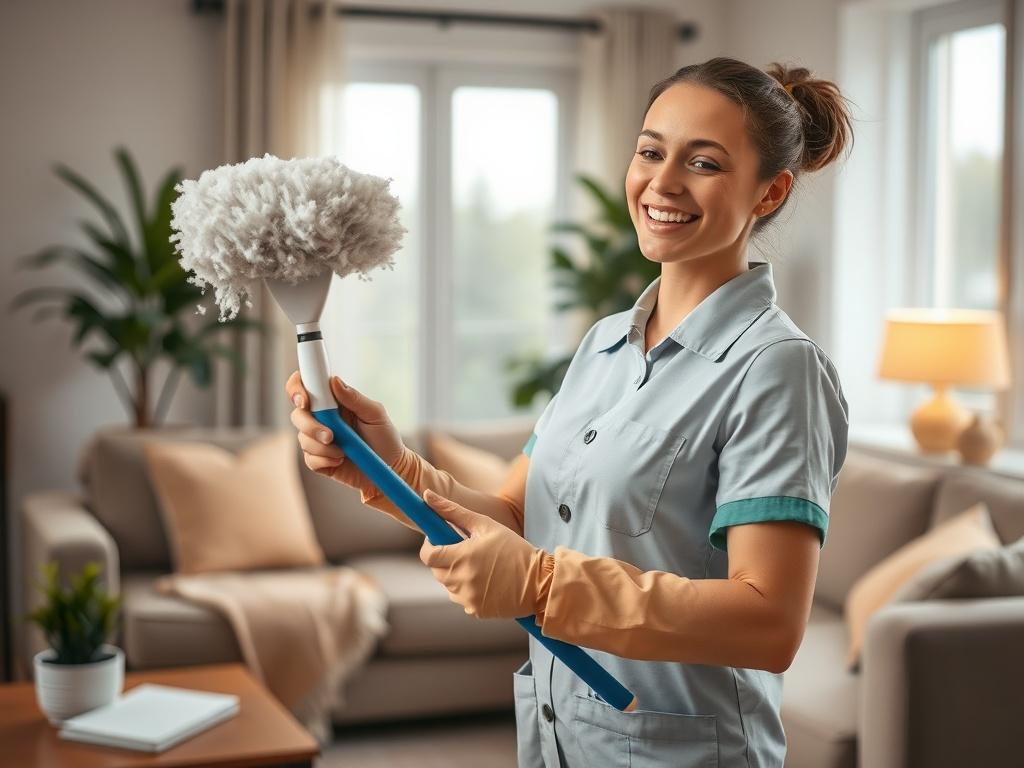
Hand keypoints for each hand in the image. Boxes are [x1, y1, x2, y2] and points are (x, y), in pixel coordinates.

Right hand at [286, 372, 406, 491]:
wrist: (391, 467)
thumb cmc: (385, 437)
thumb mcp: (375, 414)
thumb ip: (354, 398)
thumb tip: (334, 381)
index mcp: (334, 402)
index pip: (307, 387)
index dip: (297, 389)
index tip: (304, 401)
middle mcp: (322, 418)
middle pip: (297, 414)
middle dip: (309, 426)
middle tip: (330, 436)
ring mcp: (318, 439)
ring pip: (303, 438)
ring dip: (322, 447)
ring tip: (344, 452)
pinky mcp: (319, 459)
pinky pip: (309, 459)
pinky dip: (325, 460)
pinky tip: (340, 460)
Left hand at [418, 489, 549, 619]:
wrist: (540, 581)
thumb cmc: (513, 548)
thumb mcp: (485, 524)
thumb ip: (453, 511)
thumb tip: (428, 496)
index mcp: (462, 557)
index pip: (428, 555)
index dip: (430, 546)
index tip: (439, 540)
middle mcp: (461, 580)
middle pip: (437, 571)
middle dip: (445, 559)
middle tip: (464, 550)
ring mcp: (468, 598)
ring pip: (448, 585)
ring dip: (456, 575)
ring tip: (479, 566)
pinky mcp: (476, 610)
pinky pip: (462, 598)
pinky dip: (468, 590)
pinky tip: (487, 581)